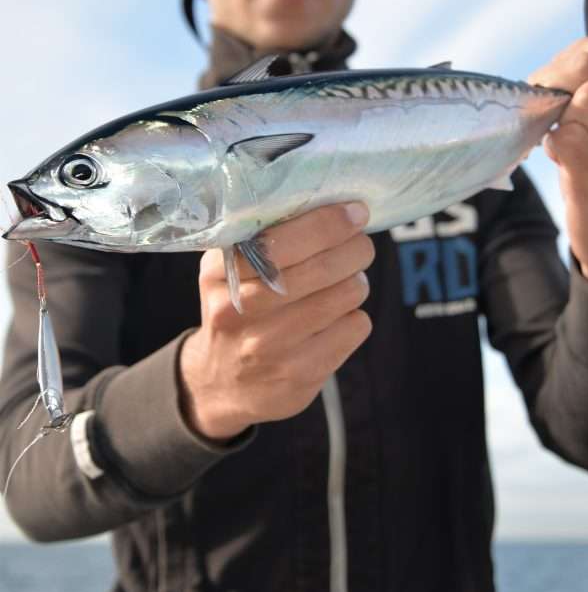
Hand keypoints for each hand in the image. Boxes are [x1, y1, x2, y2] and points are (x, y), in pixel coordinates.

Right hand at [179, 202, 374, 439]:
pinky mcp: (301, 376)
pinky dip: (354, 317)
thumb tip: (333, 207)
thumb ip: (266, 238)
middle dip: (355, 249)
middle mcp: (240, 311)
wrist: (221, 384)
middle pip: (322, 269)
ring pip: (346, 296)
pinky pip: (354, 328)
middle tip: (361, 245)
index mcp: (222, 273)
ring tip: (345, 283)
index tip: (355, 211)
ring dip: (356, 282)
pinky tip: (335, 319)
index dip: (327, 223)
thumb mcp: (229, 270)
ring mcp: (271, 348)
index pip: (281, 241)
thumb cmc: (237, 309)